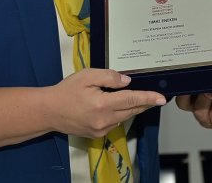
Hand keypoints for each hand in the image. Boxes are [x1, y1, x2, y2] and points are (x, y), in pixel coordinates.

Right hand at [49, 68, 165, 138]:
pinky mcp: (98, 134)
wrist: (49, 111)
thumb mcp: (87, 76)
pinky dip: (120, 113)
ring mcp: (102, 130)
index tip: (162, 98)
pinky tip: (116, 105)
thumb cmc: (67, 91)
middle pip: (132, 110)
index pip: (132, 99)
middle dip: (144, 103)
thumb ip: (109, 77)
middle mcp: (105, 120)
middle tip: (155, 96)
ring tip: (134, 97)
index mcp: (103, 104)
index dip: (148, 98)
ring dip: (132, 107)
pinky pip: (116, 122)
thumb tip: (127, 82)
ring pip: (125, 116)